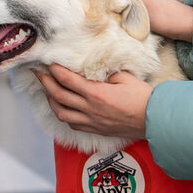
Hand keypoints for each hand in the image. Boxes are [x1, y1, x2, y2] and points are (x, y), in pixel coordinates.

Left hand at [35, 64, 151, 138]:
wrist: (155, 120)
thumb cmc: (143, 98)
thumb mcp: (125, 78)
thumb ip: (107, 73)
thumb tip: (95, 70)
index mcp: (96, 94)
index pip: (68, 80)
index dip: (55, 70)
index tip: (47, 62)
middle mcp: (90, 109)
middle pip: (59, 95)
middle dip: (45, 82)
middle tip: (38, 73)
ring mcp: (91, 121)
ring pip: (61, 112)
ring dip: (51, 100)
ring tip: (48, 90)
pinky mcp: (95, 130)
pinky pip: (72, 123)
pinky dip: (63, 114)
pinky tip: (63, 107)